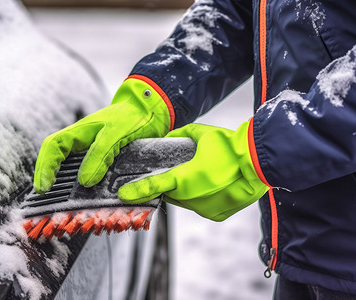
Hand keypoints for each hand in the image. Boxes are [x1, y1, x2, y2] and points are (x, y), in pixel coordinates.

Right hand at [33, 77, 171, 193]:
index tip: (43, 186)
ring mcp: (90, 150)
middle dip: (47, 176)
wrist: (150, 111)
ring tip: (59, 199)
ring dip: (63, 181)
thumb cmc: (131, 117)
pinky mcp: (103, 159)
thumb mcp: (115, 135)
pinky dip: (81, 184)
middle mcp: (81, 142)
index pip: (52, 147)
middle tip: (45, 196)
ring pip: (69, 166)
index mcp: (78, 132)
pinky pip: (86, 171)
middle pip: (55, 158)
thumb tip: (85, 181)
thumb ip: (99, 156)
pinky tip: (84, 196)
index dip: (44, 167)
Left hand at [118, 122, 268, 220]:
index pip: (155, 185)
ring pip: (185, 203)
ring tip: (199, 177)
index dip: (137, 190)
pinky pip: (200, 208)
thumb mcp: (203, 134)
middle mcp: (192, 198)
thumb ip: (181, 135)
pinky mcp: (216, 215)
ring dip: (185, 193)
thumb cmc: (231, 146)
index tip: (123, 195)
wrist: (261, 163)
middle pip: (170, 195)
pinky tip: (209, 186)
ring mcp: (205, 209)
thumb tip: (170, 137)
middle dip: (170, 186)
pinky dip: (200, 199)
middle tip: (176, 174)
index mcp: (186, 178)